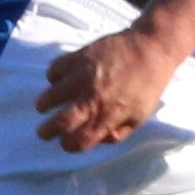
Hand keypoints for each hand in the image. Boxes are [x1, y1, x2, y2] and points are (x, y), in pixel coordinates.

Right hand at [36, 25, 185, 151]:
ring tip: (45, 106)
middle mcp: (92, 98)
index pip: (80, 140)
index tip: (66, 143)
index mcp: (108, 115)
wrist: (151, 48)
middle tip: (43, 132)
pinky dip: (53, 77)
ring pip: (51, 96)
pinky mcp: (78, 57)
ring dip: (44, 105)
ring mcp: (83, 76)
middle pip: (60, 122)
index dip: (69, 146)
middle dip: (47, 131)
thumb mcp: (140, 116)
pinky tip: (58, 80)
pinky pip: (55, 70)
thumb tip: (98, 140)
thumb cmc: (147, 85)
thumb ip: (119, 133)